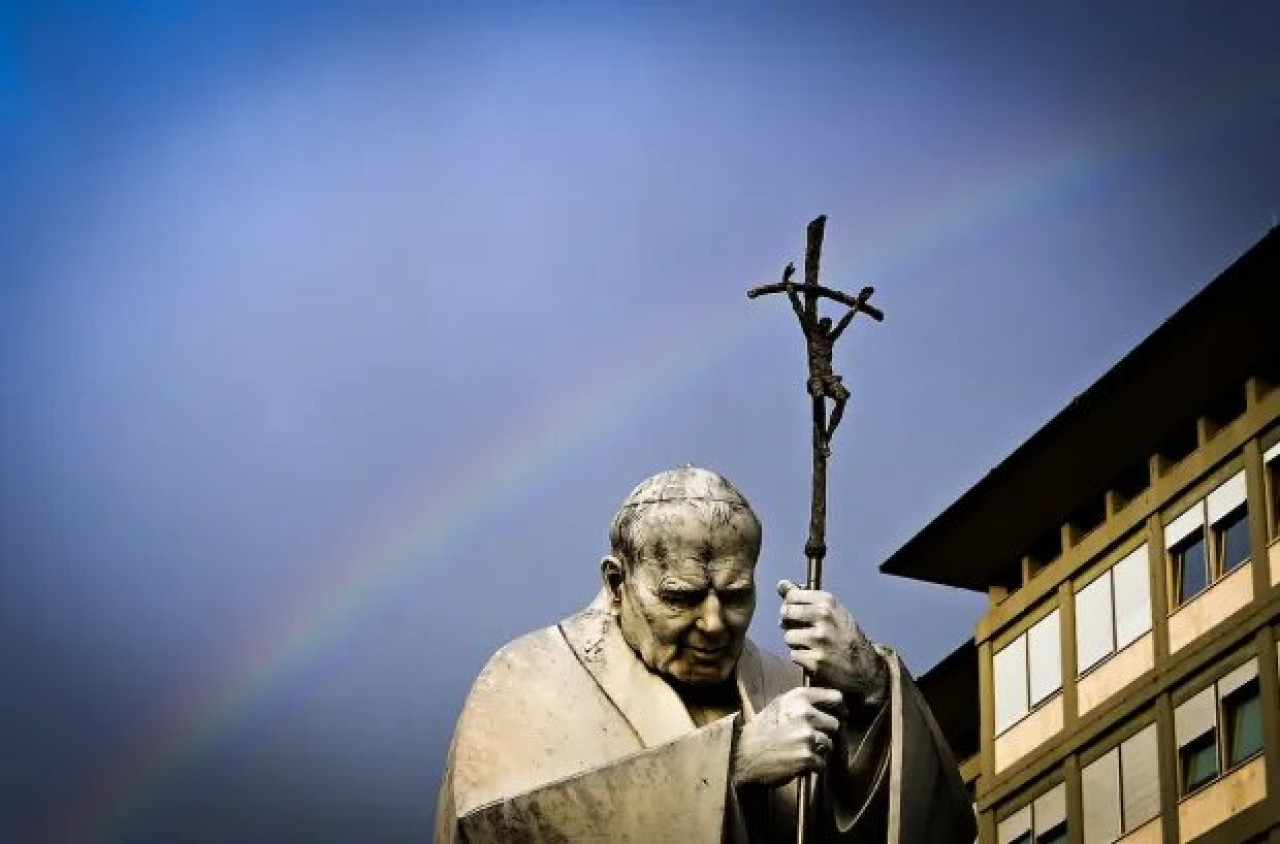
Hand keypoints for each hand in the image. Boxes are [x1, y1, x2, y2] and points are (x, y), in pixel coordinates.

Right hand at [732, 687, 845, 786]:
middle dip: (825, 733)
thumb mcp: (780, 704)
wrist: (745, 754)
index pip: (836, 698)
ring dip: (817, 750)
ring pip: (828, 744)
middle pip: (835, 724)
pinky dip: (812, 766)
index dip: (841, 708)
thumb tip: (833, 701)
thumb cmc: (763, 729)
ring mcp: (807, 736)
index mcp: (799, 697)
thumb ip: (803, 701)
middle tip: (809, 738)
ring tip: (798, 750)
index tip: (841, 714)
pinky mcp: (807, 757)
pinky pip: (821, 763)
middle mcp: (805, 714)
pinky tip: (796, 762)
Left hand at [777, 580, 887, 709]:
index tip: (793, 610)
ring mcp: (819, 638)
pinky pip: (794, 655)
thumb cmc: (845, 636)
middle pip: (786, 613)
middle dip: (787, 622)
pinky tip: (814, 657)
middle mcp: (824, 617)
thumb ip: (806, 597)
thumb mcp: (833, 611)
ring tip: (810, 645)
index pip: (792, 595)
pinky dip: (801, 658)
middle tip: (797, 628)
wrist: (865, 666)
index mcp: (828, 602)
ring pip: (788, 636)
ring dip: (795, 643)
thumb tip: (781, 584)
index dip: (789, 604)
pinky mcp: (816, 659)